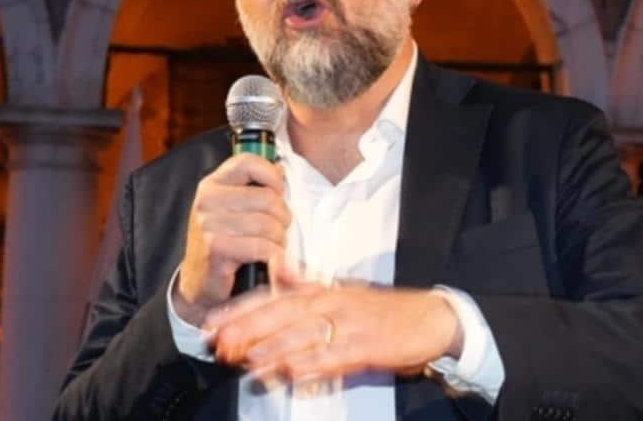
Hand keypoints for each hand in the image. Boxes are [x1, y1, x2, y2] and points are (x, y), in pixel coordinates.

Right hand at [172, 153, 290, 325]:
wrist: (200, 283)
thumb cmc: (226, 242)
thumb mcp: (235, 208)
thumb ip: (256, 186)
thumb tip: (280, 167)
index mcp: (213, 183)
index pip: (249, 162)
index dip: (272, 177)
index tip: (277, 193)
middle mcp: (207, 199)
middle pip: (268, 198)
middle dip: (282, 218)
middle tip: (276, 230)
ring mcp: (208, 224)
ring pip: (269, 224)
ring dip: (279, 240)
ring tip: (270, 246)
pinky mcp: (216, 249)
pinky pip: (262, 246)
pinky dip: (273, 256)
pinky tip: (266, 260)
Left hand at [202, 268, 462, 382]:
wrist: (430, 318)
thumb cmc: (384, 311)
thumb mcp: (343, 290)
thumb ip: (307, 284)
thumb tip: (278, 268)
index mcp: (324, 291)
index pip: (274, 297)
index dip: (241, 310)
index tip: (212, 323)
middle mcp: (333, 304)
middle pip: (282, 315)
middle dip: (247, 330)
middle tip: (219, 344)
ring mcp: (350, 325)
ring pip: (304, 337)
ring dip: (272, 350)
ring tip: (244, 361)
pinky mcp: (368, 347)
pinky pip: (335, 357)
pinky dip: (313, 365)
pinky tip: (292, 374)